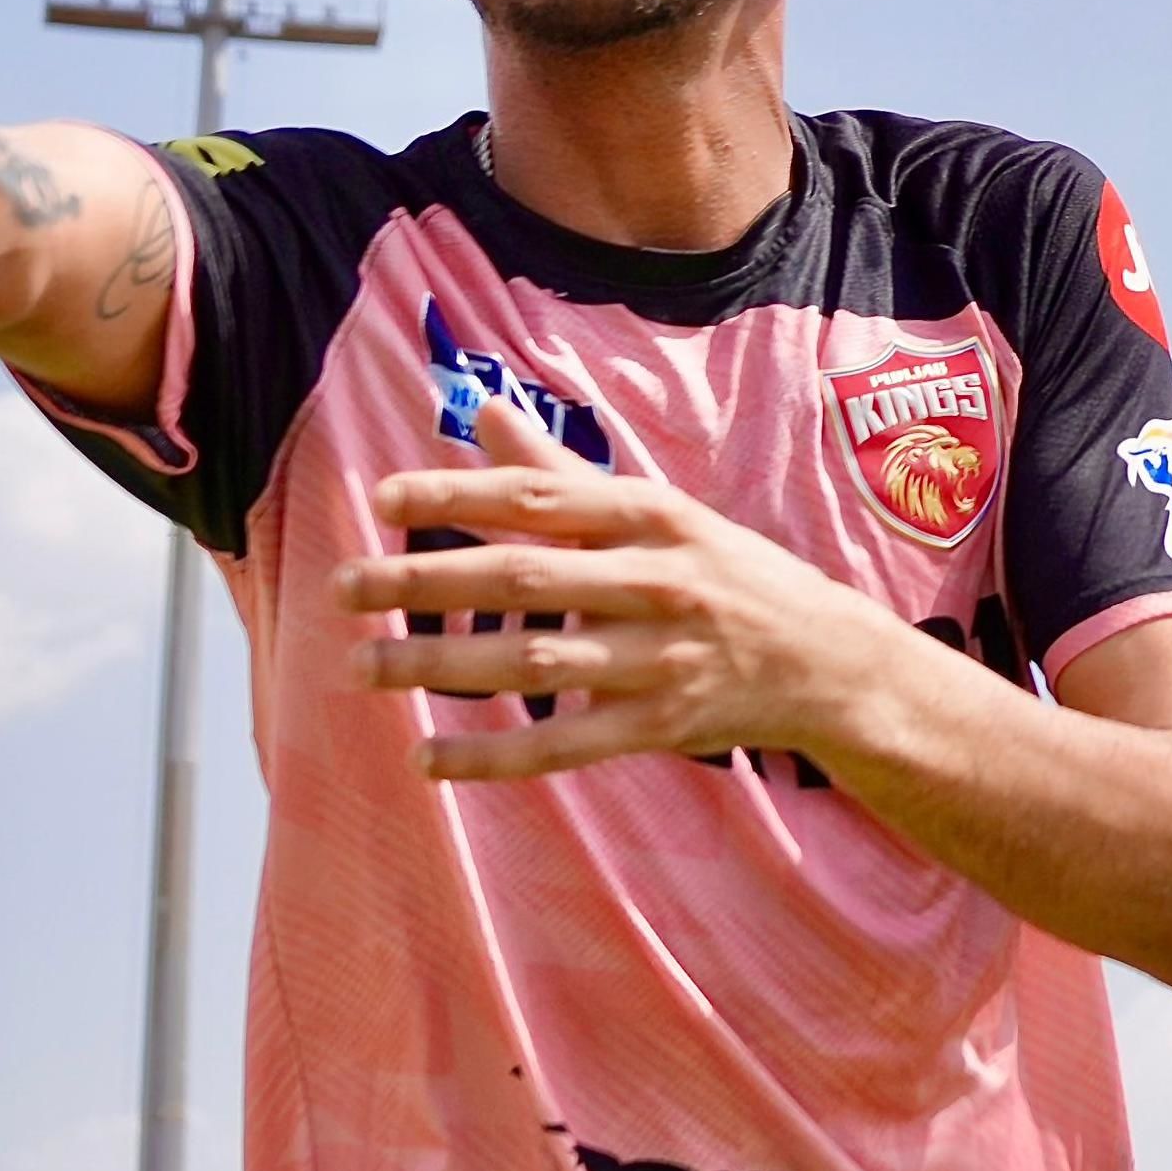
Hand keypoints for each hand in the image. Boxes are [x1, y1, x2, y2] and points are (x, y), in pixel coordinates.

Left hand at [336, 397, 901, 778]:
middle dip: (426, 580)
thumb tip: (484, 412)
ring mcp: (658, 658)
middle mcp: (655, 581)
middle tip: (343, 585)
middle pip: (522, 577)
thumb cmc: (728, 572)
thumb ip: (564, 473)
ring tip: (362, 665)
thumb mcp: (660, 511)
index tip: (382, 498)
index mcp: (652, 515)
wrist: (828, 661)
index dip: (460, 496)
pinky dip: (492, 757)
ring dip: (440, 665)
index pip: (539, 498)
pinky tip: (427, 758)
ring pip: (531, 661)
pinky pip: (562, 745)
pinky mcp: (659, 727)